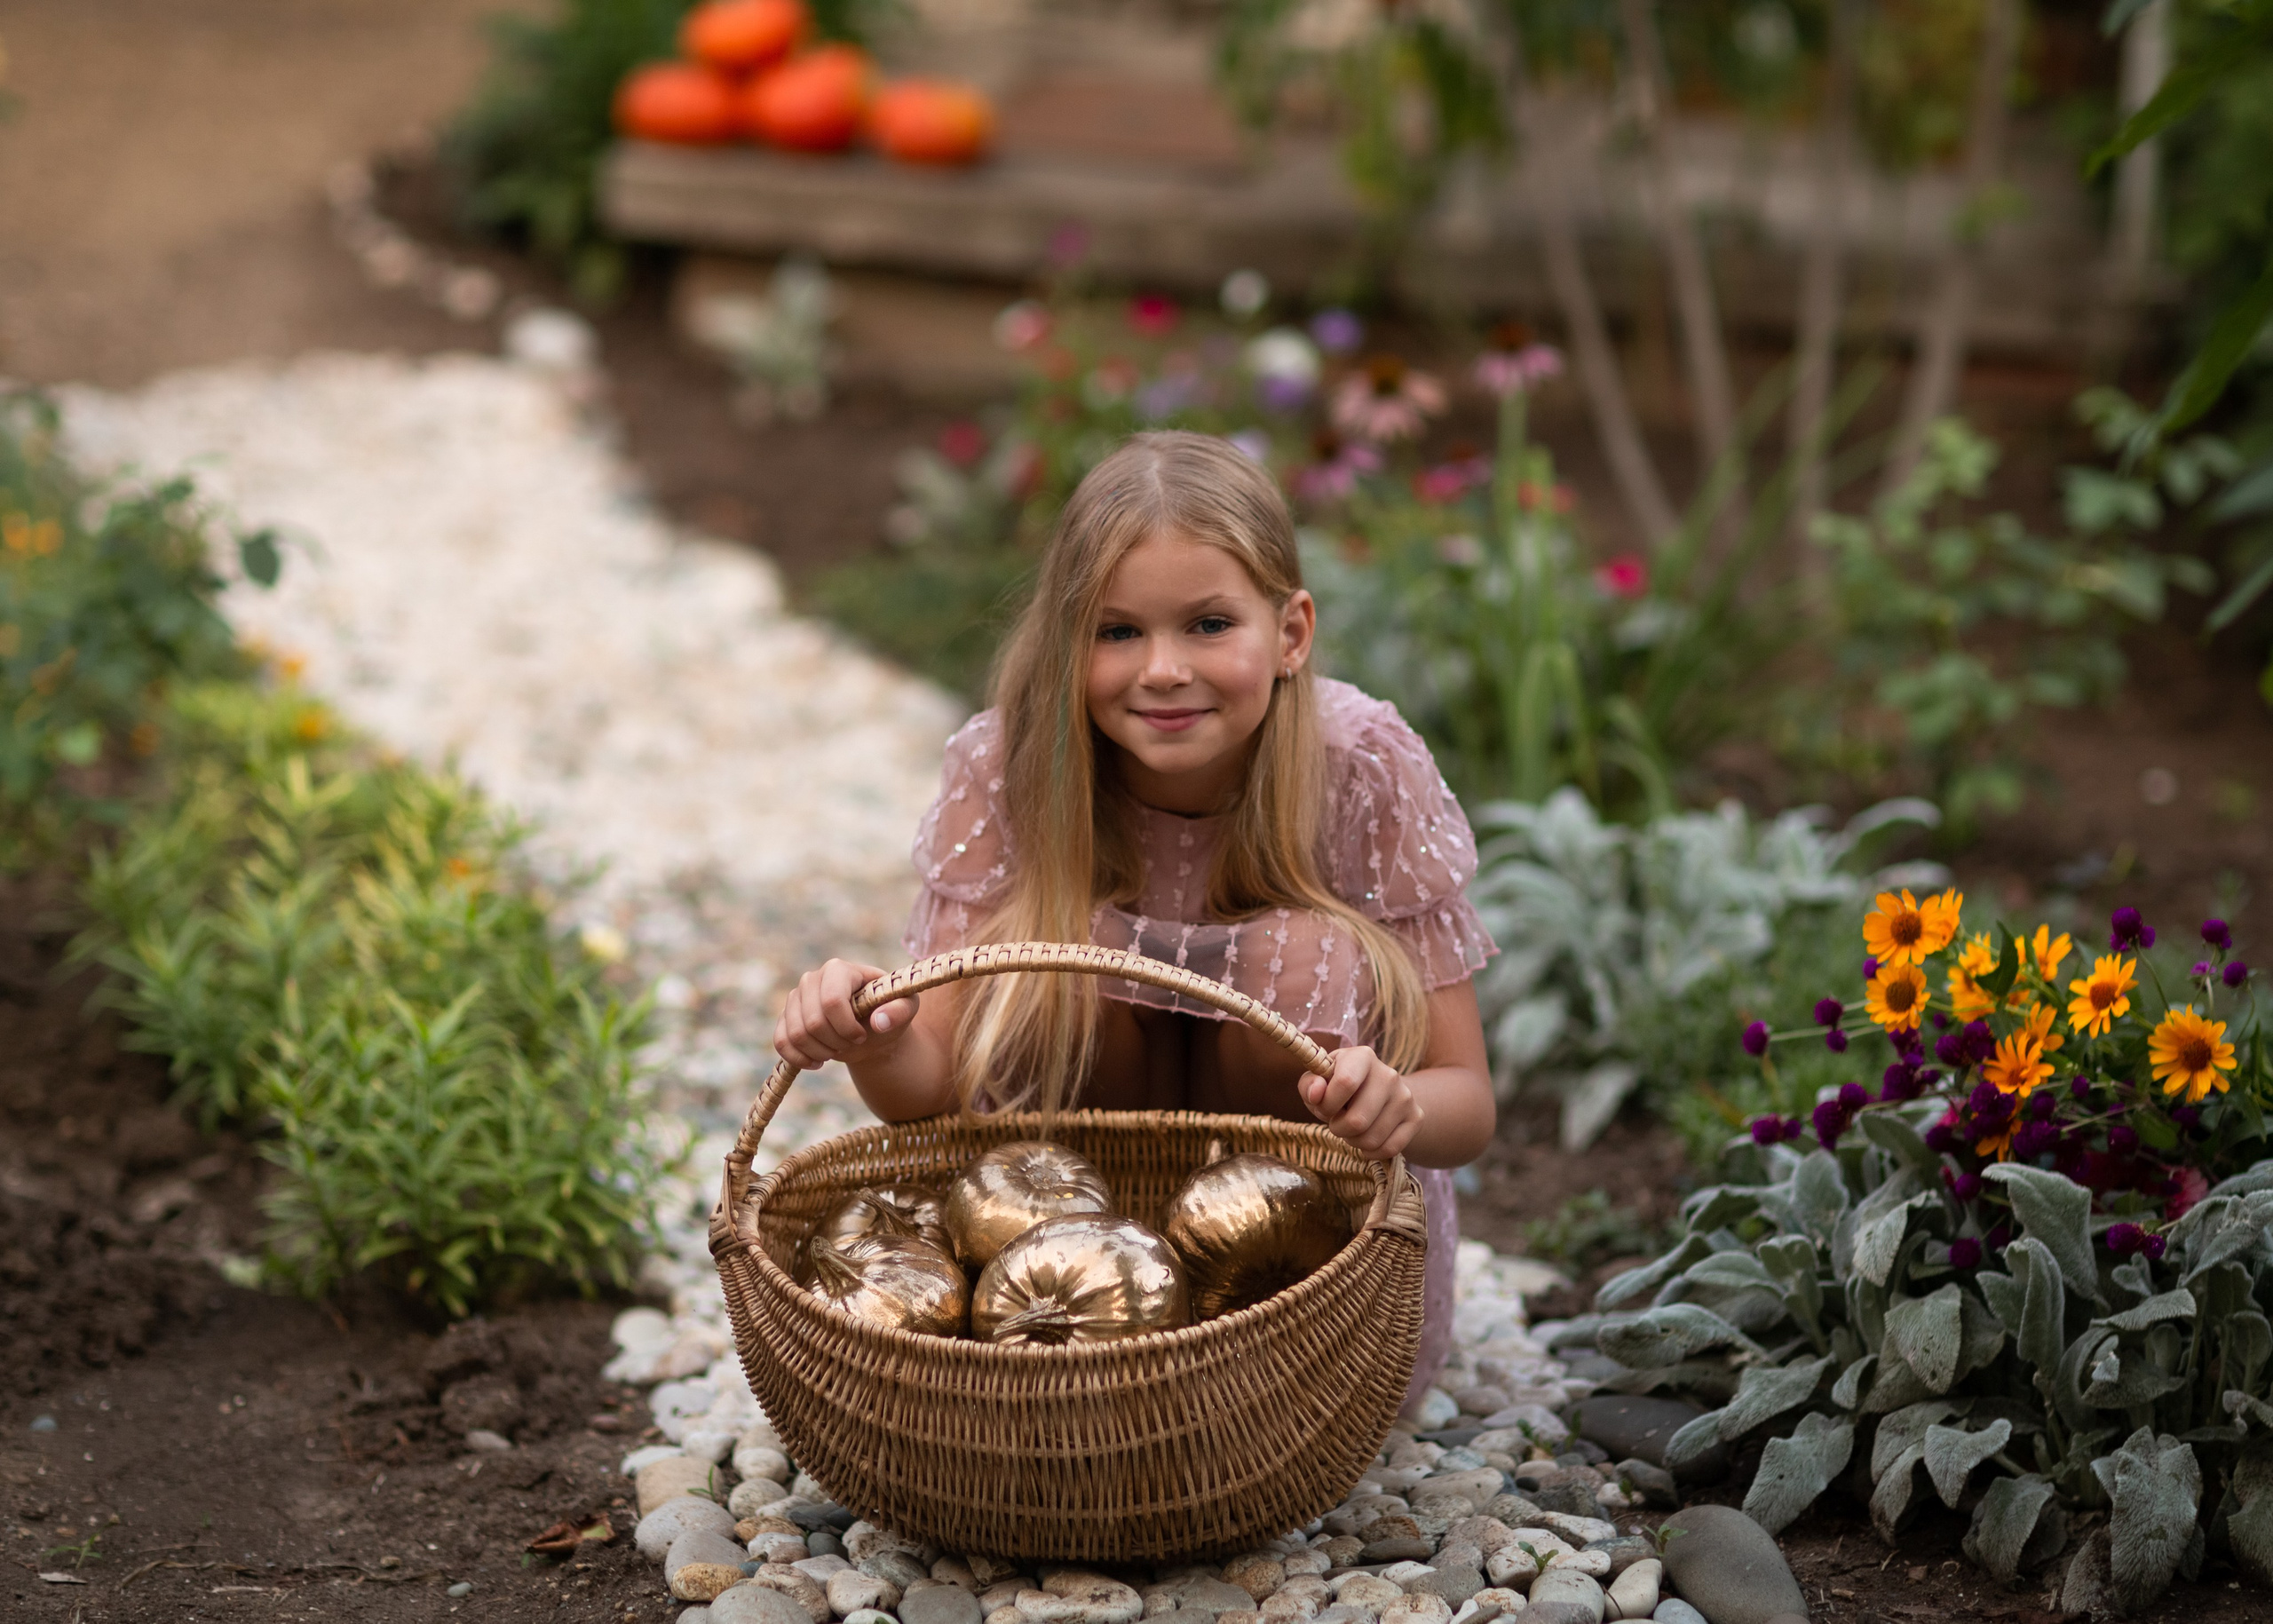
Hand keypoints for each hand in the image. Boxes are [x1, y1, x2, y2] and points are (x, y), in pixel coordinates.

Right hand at [773, 959, 919, 1069]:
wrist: (869, 1029)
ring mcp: (794, 998)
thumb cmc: (887, 1013)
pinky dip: (799, 1058)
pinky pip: (781, 1042)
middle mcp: (811, 979)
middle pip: (813, 1022)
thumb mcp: (906, 1009)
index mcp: (839, 970)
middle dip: (836, 1043)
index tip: (862, 1035)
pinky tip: (818, 1061)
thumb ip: (901, 1010)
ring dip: (820, 1052)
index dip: (846, 1027)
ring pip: (796, 1035)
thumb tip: (878, 1022)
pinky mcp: (784, 1018)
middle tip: (852, 1044)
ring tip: (837, 1051)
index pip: (832, 1000)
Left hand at [1300, 1045, 1422, 1160]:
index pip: (1345, 1083)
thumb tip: (1316, 1094)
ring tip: (1352, 1129)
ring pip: (1372, 1139)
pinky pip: (1390, 1148)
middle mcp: (1389, 1074)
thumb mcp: (1320, 1081)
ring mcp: (1405, 1097)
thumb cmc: (1341, 1088)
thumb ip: (1309, 1084)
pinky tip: (1367, 1140)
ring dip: (1354, 1141)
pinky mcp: (1416, 1117)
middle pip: (1358, 1120)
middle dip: (1339, 1129)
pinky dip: (1372, 1152)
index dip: (1327, 1105)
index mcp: (1362, 1057)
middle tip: (1337, 1122)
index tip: (1323, 1107)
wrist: (1380, 1093)